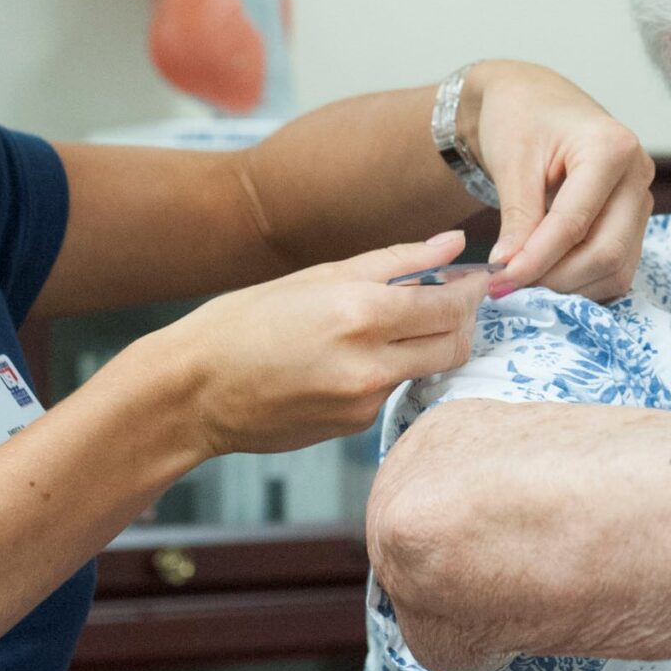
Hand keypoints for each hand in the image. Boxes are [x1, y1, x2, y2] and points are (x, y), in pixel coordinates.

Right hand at [138, 231, 485, 458]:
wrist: (195, 391)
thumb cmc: (247, 321)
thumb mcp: (319, 276)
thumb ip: (397, 261)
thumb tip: (454, 245)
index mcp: (362, 314)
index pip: (452, 306)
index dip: (472, 290)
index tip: (475, 278)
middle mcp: (371, 364)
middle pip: (455, 345)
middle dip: (462, 321)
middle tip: (448, 299)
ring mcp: (365, 401)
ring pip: (427, 370)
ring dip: (427, 345)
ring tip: (393, 322)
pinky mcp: (355, 425)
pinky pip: (392, 391)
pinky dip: (389, 369)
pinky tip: (352, 356)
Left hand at [462, 61, 653, 301]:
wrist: (533, 101)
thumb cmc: (521, 117)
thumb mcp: (511, 161)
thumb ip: (516, 216)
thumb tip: (509, 268)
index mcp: (611, 148)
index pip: (575, 222)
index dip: (536, 259)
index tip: (501, 278)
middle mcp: (638, 174)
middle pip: (607, 252)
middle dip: (555, 278)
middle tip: (510, 285)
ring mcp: (641, 199)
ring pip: (616, 269)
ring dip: (569, 286)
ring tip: (524, 279)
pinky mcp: (635, 221)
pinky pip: (617, 269)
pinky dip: (583, 282)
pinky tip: (547, 274)